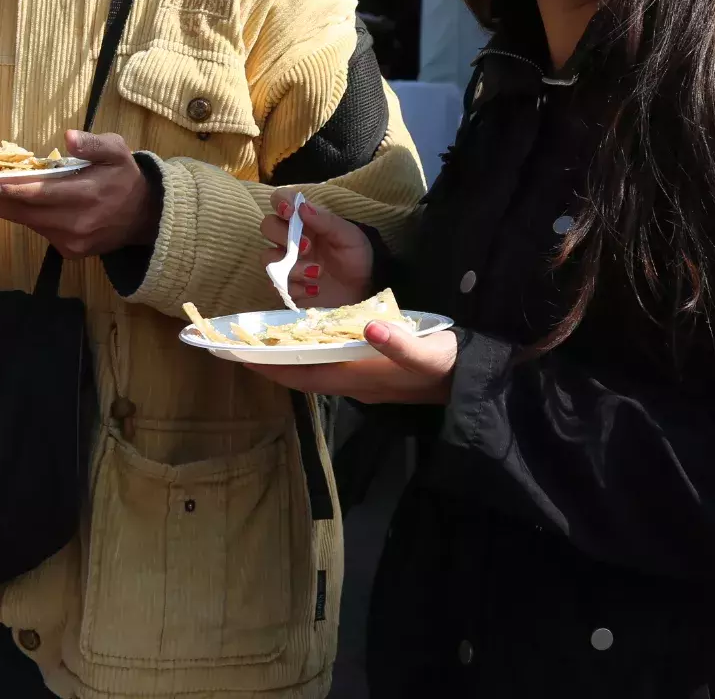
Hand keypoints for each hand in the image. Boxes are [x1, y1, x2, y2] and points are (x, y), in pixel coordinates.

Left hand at [0, 131, 158, 257]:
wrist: (145, 216)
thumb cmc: (125, 176)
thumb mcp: (117, 151)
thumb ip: (93, 143)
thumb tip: (68, 137)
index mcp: (87, 195)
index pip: (41, 194)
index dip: (12, 189)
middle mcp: (77, 223)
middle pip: (24, 213)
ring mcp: (72, 242)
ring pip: (28, 222)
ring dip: (2, 208)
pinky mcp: (70, 252)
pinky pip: (39, 230)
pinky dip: (24, 216)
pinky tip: (7, 203)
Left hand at [245, 320, 457, 403]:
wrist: (472, 381)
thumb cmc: (447, 365)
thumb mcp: (428, 353)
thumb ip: (400, 343)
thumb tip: (369, 328)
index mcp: (360, 379)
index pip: (304, 377)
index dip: (273, 369)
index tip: (242, 356)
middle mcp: (355, 385)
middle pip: (303, 376)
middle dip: (273, 364)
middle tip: (244, 344)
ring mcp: (363, 382)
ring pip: (316, 372)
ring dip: (291, 359)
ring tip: (267, 339)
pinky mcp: (372, 374)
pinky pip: (331, 366)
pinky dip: (313, 354)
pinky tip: (310, 339)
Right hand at [260, 190, 373, 307]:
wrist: (364, 285)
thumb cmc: (355, 254)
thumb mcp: (348, 236)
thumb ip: (327, 221)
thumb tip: (303, 207)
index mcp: (305, 221)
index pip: (281, 201)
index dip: (280, 202)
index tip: (289, 212)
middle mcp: (290, 238)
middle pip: (267, 226)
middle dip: (283, 236)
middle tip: (308, 248)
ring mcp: (286, 261)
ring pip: (268, 257)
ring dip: (291, 267)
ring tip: (317, 274)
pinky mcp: (287, 284)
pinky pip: (275, 285)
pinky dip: (295, 288)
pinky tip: (314, 290)